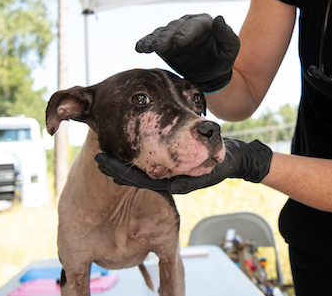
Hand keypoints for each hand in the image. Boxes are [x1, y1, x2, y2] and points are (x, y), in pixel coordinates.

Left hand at [95, 139, 271, 193]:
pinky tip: (127, 144)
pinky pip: (152, 159)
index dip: (119, 170)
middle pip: (135, 171)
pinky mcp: (173, 161)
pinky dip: (138, 154)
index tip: (101, 161)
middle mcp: (166, 176)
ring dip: (124, 159)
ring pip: (141, 165)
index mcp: (170, 181)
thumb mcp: (205, 173)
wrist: (234, 158)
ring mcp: (169, 170)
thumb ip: (186, 180)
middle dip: (116, 165)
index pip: (138, 177)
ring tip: (106, 150)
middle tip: (97, 156)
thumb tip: (171, 186)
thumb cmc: (219, 165)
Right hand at [135, 14, 239, 92]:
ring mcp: (174, 34)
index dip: (185, 33)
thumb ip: (226, 35)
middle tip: (159, 48)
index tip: (178, 43)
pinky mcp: (165, 46)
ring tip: (146, 48)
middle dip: (166, 37)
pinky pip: (153, 42)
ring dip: (153, 40)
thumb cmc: (224, 58)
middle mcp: (186, 25)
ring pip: (162, 34)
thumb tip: (219, 19)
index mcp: (204, 23)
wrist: (212, 73)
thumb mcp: (231, 48)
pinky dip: (145, 44)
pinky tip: (139, 48)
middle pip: (174, 28)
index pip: (193, 25)